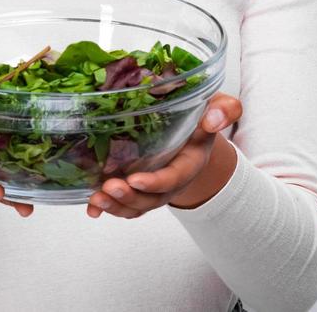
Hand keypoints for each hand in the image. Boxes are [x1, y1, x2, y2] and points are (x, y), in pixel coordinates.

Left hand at [85, 93, 243, 218]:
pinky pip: (124, 205)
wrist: (194, 130)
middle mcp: (170, 181)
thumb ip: (224, 110)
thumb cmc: (201, 117)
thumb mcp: (216, 107)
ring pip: (135, 206)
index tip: (135, 179)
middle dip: (130, 198)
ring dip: (115, 206)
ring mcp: (153, 188)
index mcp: (189, 163)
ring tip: (96, 199)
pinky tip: (91, 208)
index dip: (155, 182)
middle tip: (108, 187)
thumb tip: (214, 119)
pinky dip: (107, 208)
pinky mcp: (138, 188)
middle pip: (151, 199)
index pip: (173, 178)